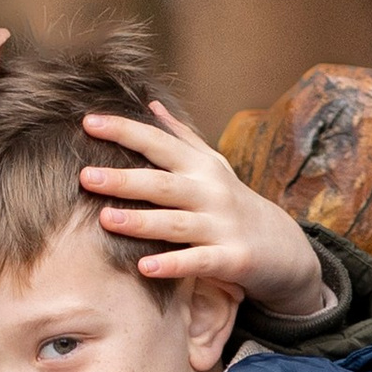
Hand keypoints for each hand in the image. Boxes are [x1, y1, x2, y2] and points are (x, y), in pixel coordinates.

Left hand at [81, 99, 328, 320]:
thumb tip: (151, 103)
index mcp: (200, 167)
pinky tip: (145, 267)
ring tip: (105, 218)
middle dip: (125, 178)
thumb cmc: (235, 203)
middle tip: (86, 176)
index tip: (88, 122)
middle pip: (163, 183)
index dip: (124, 131)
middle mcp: (211, 193)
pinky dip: (174, 265)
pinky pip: (199, 262)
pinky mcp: (233, 259)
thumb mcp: (213, 166)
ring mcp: (222, 226)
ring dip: (142, 222)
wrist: (285, 247)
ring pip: (177, 223)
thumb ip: (181, 136)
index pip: (158, 143)